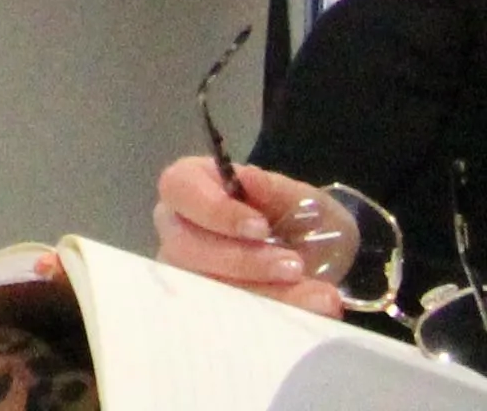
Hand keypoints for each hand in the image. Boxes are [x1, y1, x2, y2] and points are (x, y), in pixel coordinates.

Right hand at [159, 154, 365, 318]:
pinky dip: (274, 318)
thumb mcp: (301, 200)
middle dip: (243, 260)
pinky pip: (226, 319)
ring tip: (318, 295)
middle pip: (185, 246)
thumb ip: (275, 190)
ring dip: (264, 294)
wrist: (322, 266)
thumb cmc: (300, 220)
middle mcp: (177, 229)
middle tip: (294, 266)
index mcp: (192, 187)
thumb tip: (249, 179)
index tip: (260, 227)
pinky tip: (310, 312)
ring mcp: (186, 273)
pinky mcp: (207, 309)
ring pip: (206, 288)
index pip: (178, 189)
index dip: (214, 209)